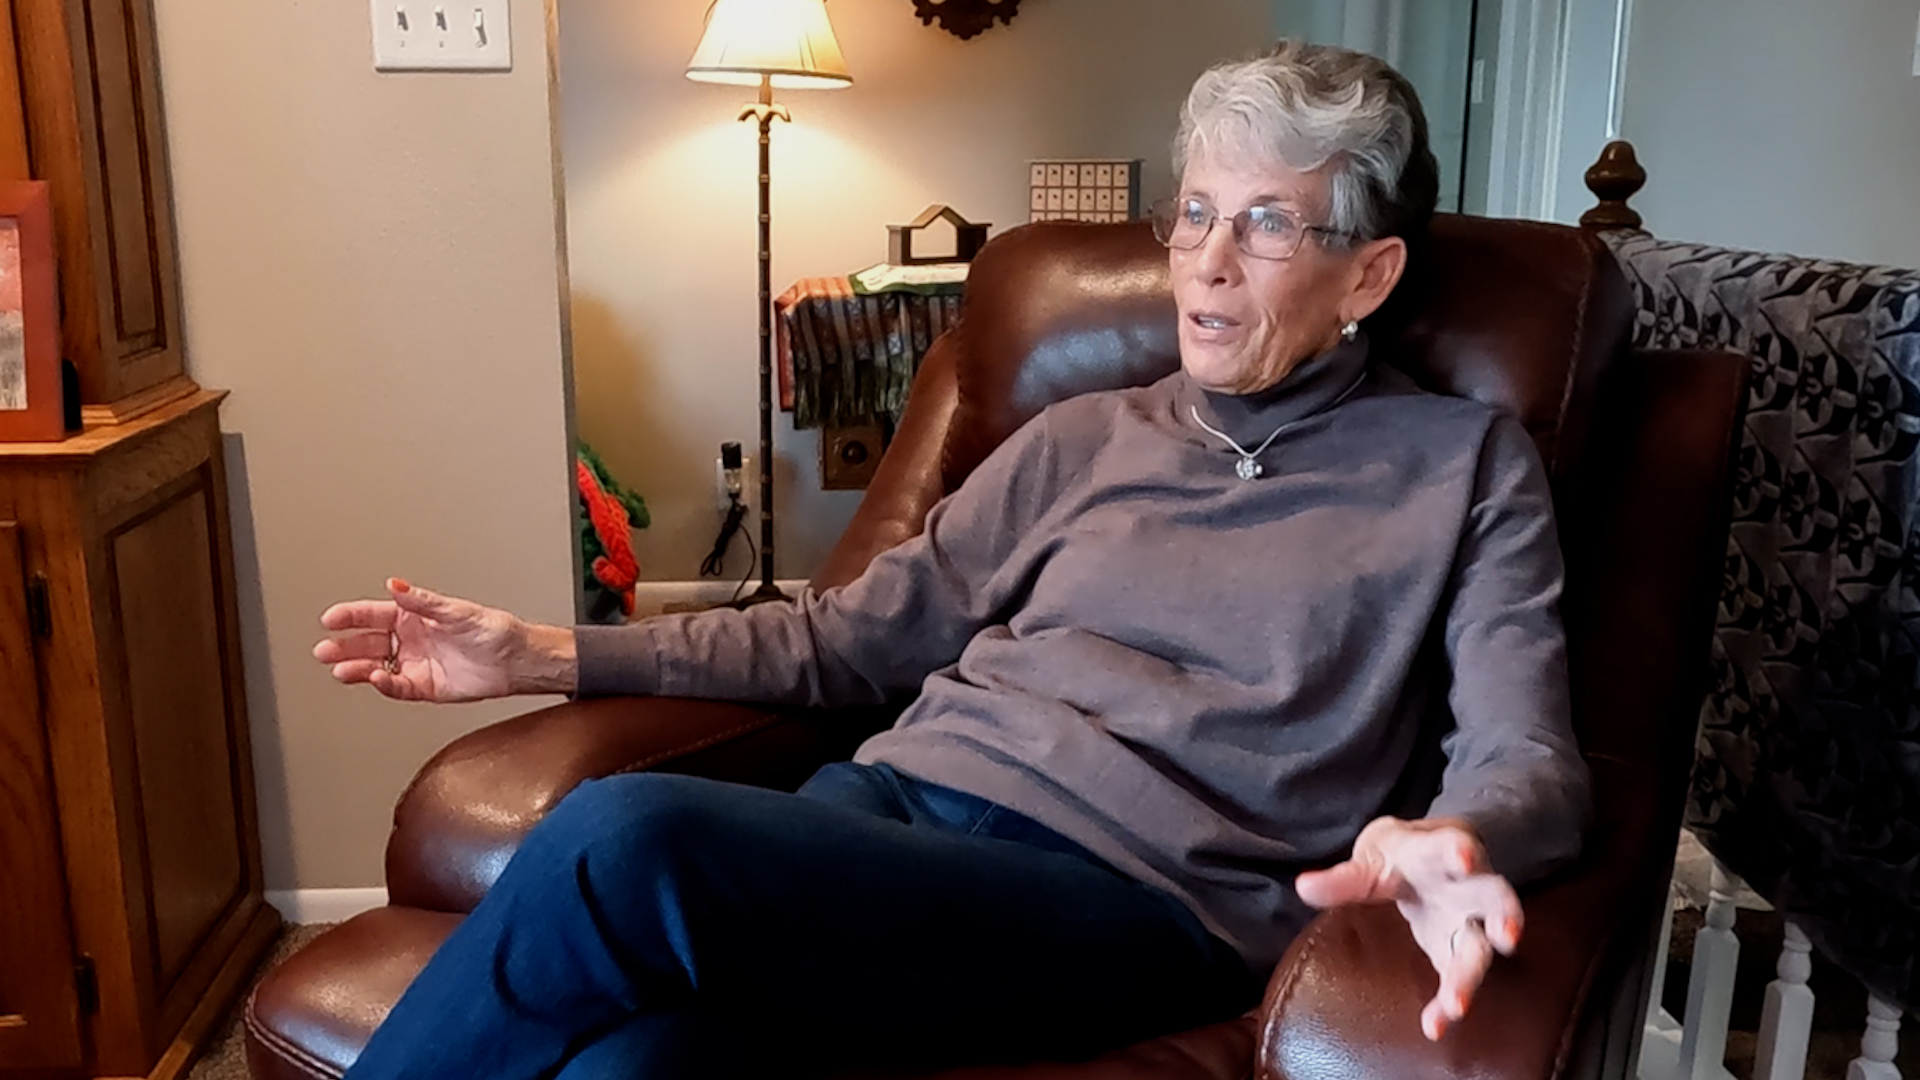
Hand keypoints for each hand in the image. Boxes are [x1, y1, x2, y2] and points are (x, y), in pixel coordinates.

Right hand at [314, 578, 573, 701]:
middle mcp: (410, 640)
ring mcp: (414, 663)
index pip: (374, 614)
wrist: (515, 660)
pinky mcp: (423, 686)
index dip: (351, 616)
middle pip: (368, 642)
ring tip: (339, 669)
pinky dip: (384, 684)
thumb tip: (396, 584)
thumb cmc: (492, 630)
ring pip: (376, 666)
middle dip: (344, 646)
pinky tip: (375, 679)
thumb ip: (423, 601)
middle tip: (323, 649)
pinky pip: (397, 686)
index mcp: (414, 616)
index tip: (330, 618)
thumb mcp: (456, 610)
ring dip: (356, 667)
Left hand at [1295, 816, 1521, 1041]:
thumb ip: (1344, 878)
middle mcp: (1470, 887)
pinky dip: (1449, 1001)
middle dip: (1503, 916)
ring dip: (1473, 975)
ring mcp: (1472, 921)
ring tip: (1458, 1004)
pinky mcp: (1461, 950)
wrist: (1427, 858)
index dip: (1460, 852)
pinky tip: (1434, 1025)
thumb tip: (1303, 886)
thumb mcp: (1372, 857)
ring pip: (1484, 946)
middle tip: (1505, 936)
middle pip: (1494, 899)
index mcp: (1444, 851)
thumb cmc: (1402, 855)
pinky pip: (1460, 976)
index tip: (1464, 858)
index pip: (1455, 846)